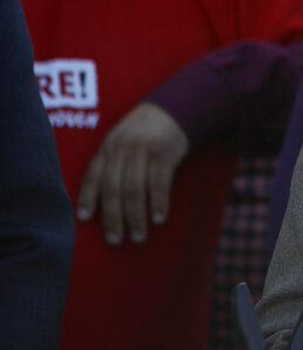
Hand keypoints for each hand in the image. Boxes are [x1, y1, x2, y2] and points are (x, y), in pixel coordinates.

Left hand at [77, 103, 189, 245]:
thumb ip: (110, 164)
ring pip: (135, 189)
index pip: (93, 175)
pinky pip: (159, 183)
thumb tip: (97, 201)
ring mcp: (144, 151)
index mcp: (108, 147)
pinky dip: (158, 203)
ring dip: (136, 217)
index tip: (83, 219)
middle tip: (115, 240)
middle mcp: (123, 149)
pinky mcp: (165, 153)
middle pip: (113, 189)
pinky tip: (159, 218)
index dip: (87, 198)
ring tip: (138, 236)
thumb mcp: (120, 141)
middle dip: (113, 218)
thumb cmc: (143, 133)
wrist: (172, 109)